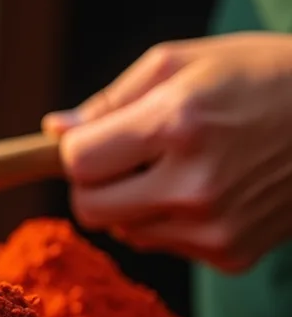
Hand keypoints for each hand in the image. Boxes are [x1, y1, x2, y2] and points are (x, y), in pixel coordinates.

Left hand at [46, 33, 291, 271]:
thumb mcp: (184, 62)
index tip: (99, 137)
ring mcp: (215, 227)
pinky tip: (212, 188)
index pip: (77, 163)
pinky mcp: (233, 254)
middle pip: (89, 209)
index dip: (78, 148)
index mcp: (178, 124)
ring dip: (133, 203)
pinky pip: (164, 245)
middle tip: (127, 157)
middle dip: (95, 183)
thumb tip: (54, 130)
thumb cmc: (262, 75)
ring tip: (181, 166)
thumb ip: (110, 100)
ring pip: (123, 231)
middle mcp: (195, 184)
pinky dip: (171, 221)